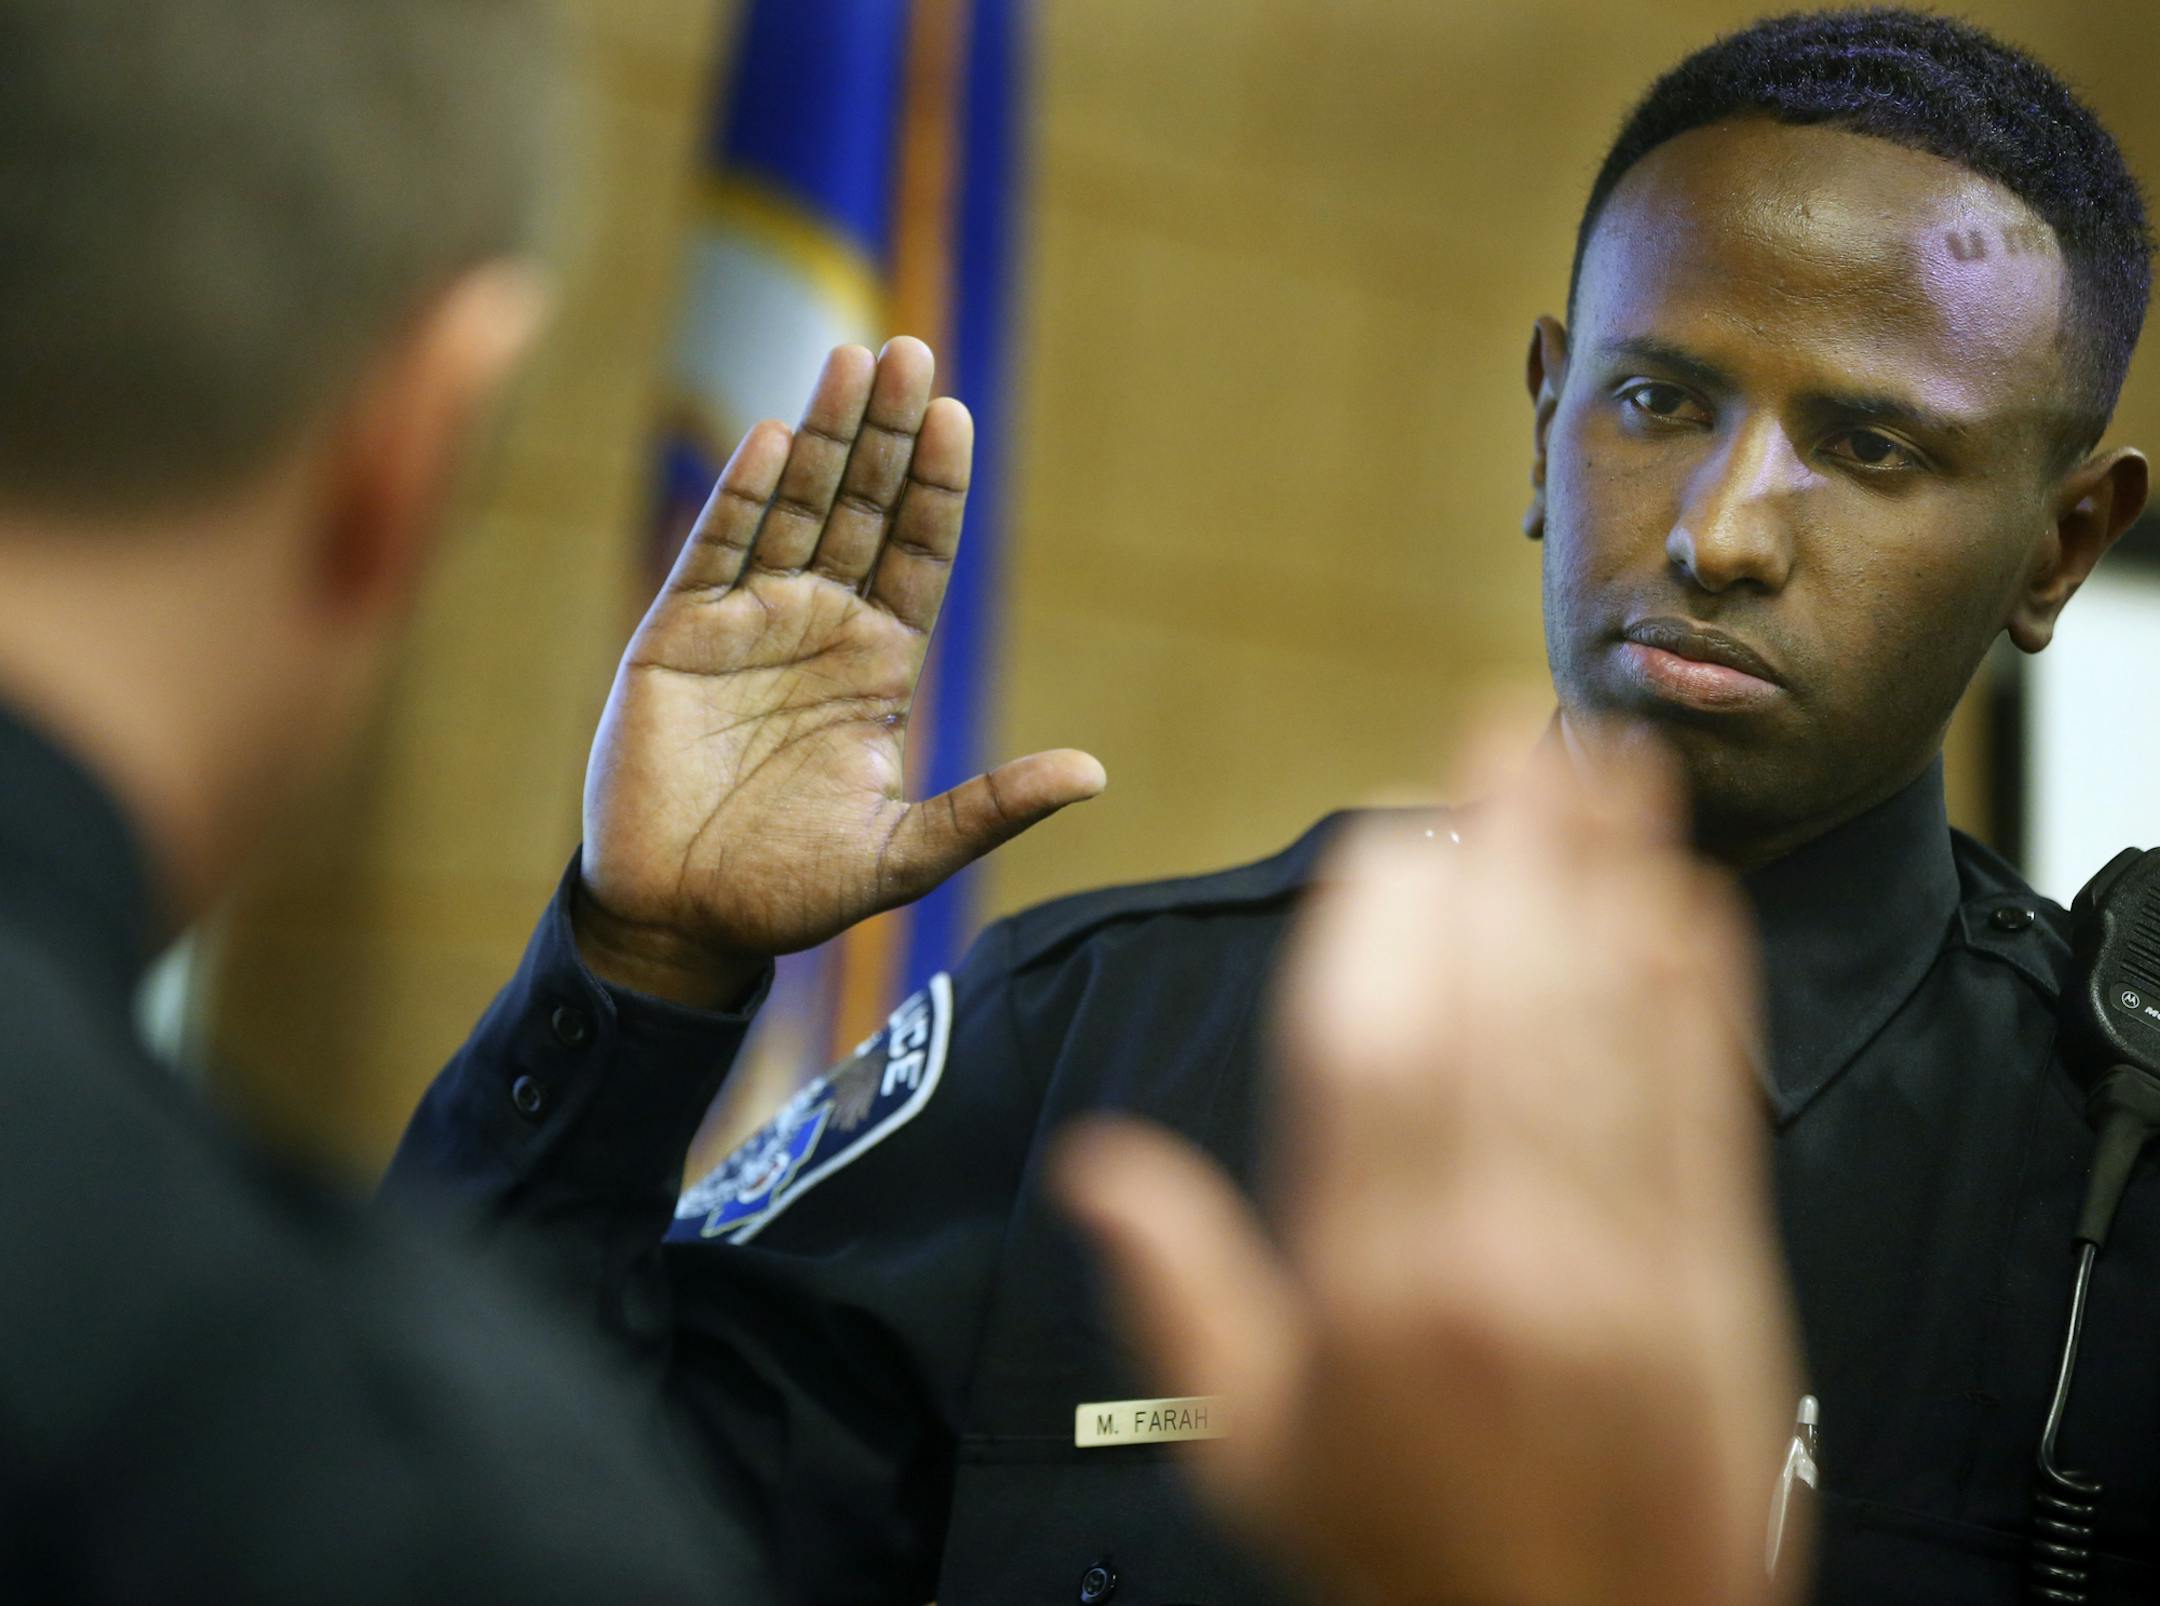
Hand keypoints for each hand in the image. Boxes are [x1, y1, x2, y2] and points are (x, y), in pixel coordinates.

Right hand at [577, 339, 1103, 1004]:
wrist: (679, 919)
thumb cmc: (791, 890)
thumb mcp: (906, 853)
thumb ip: (991, 808)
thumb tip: (1094, 775)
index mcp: (881, 665)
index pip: (917, 554)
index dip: (935, 487)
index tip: (956, 417)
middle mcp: (820, 628)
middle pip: (860, 509)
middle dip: (884, 433)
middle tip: (909, 349)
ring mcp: (748, 624)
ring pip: (791, 509)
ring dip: (819, 436)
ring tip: (849, 359)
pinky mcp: (678, 635)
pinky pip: (715, 550)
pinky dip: (740, 496)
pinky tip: (768, 437)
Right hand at [1056, 723, 1802, 1605]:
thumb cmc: (1410, 1557)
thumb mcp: (1253, 1447)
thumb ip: (1181, 1287)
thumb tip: (1094, 1166)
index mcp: (1369, 1290)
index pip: (1370, 1060)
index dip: (1388, 928)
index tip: (1395, 834)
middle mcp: (1495, 1256)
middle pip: (1499, 1008)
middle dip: (1510, 851)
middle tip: (1514, 725)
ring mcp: (1618, 1264)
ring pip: (1607, 1033)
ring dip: (1610, 886)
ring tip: (1609, 769)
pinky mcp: (1713, 1281)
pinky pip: (1702, 1108)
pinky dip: (1697, 996)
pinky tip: (1691, 906)